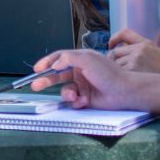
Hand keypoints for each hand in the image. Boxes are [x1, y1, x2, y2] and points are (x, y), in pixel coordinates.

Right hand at [29, 49, 146, 111]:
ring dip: (67, 94)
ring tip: (74, 96)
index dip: (47, 62)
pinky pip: (73, 101)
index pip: (60, 58)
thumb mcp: (87, 59)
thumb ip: (67, 59)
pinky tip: (84, 101)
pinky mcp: (85, 98)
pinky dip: (76, 101)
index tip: (36, 69)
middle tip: (36, 85)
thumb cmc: (107, 73)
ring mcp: (82, 85)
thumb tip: (54, 64)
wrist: (123, 91)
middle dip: (47, 80)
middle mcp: (80, 71)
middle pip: (58, 75)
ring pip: (65, 90)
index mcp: (80, 59)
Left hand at [108, 27, 159, 73]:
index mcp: (146, 43)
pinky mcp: (130, 72)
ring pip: (114, 63)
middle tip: (115, 69)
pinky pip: (116, 72)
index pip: (124, 33)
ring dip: (114, 70)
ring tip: (120, 78)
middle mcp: (139, 50)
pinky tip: (120, 83)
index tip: (110, 45)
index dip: (114, 38)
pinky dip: (116, 77)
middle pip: (115, 52)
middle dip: (113, 60)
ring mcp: (134, 60)